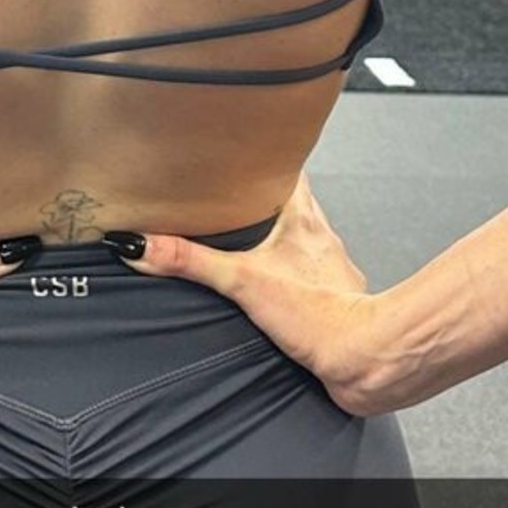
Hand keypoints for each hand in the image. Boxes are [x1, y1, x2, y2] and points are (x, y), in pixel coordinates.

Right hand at [111, 172, 384, 415]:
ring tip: (245, 239)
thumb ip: (190, 262)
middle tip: (232, 194)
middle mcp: (321, 235)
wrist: (365, 357)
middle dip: (261, 199)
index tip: (242, 150)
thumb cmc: (320, 316)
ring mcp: (330, 265)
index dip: (265, 157)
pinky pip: (308, 271)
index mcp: (303, 217)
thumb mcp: (242, 281)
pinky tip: (273, 285)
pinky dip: (289, 271)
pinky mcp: (334, 296)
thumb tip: (141, 245)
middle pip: (291, 201)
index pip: (288, 168)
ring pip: (301, 236)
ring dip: (276, 236)